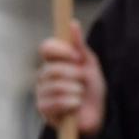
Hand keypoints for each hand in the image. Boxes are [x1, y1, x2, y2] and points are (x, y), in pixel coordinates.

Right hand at [36, 19, 106, 136]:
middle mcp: (44, 75)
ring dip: (75, 91)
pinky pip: (54, 102)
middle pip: (52, 68)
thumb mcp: (90, 65)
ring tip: (80, 95)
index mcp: (54, 62)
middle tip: (83, 81)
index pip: (46, 48)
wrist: (96, 115)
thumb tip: (73, 23)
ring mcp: (41, 92)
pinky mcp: (43, 110)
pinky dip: (71, 103)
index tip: (76, 57)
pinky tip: (76, 106)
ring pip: (54, 86)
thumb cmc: (92, 89)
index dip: (60, 50)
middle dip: (74, 75)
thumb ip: (80, 46)